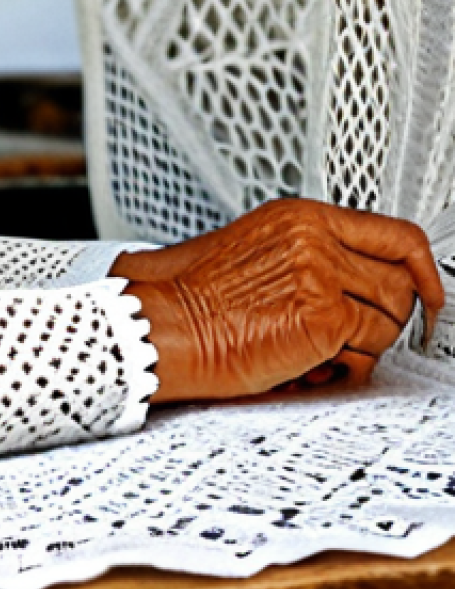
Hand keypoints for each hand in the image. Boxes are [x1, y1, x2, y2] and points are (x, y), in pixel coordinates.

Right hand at [111, 199, 443, 402]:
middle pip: (402, 282)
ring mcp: (319, 273)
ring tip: (310, 352)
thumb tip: (358, 276)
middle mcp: (313, 238)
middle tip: (347, 339)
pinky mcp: (320, 317)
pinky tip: (301, 367)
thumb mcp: (250, 254)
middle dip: (381, 320)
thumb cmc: (190, 301)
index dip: (422, 271)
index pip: (396, 235)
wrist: (160, 326)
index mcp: (298, 218)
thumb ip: (307, 255)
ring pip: (390, 320)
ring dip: (359, 347)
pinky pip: (367, 352)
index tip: (429, 294)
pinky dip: (341, 370)